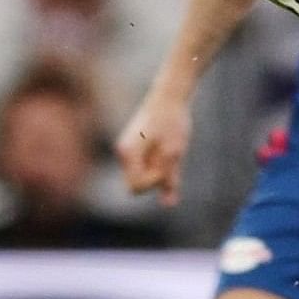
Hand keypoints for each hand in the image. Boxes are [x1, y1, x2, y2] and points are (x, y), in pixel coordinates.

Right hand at [115, 90, 192, 206]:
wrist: (170, 94)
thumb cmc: (171, 121)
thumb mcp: (174, 152)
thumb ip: (169, 180)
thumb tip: (168, 204)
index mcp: (127, 153)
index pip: (136, 185)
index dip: (154, 182)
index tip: (168, 166)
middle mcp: (124, 153)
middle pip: (136, 183)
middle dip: (155, 180)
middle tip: (172, 160)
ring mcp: (129, 150)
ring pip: (143, 175)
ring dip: (159, 172)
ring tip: (173, 151)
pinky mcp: (138, 147)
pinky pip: (147, 166)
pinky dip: (160, 168)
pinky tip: (172, 154)